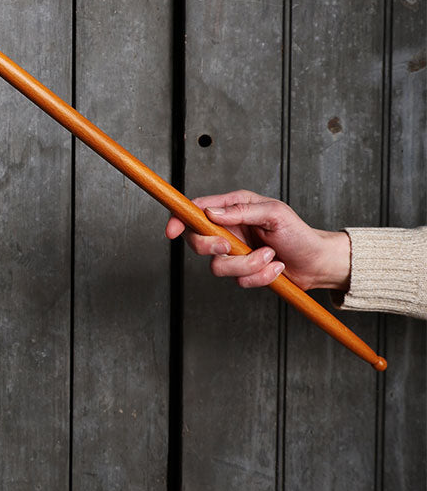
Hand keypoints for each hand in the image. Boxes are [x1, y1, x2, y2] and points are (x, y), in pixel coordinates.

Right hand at [164, 190, 351, 291]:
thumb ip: (240, 211)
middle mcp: (229, 230)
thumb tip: (211, 213)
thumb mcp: (273, 213)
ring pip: (218, 266)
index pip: (196, 210)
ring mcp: (235, 252)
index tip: (172, 230)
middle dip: (213, 249)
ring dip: (248, 265)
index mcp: (233, 208)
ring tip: (270, 257)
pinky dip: (260, 277)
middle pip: (198, 242)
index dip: (180, 219)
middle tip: (230, 248)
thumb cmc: (298, 233)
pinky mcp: (244, 272)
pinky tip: (275, 267)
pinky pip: (239, 281)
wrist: (318, 263)